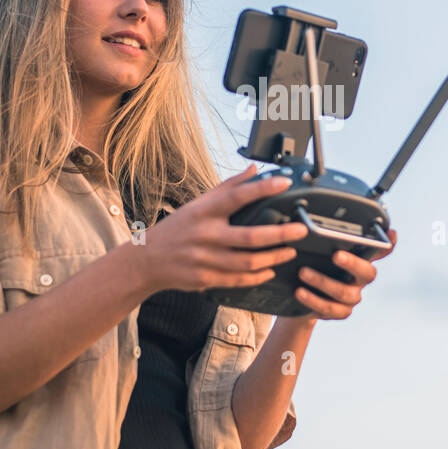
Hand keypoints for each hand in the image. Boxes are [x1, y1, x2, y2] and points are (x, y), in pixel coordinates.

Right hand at [137, 163, 309, 292]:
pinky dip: (258, 276)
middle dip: (280, 233)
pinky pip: (238, 279)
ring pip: (248, 261)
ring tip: (291, 251)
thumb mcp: (198, 203)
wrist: (146, 260)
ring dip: (274, 257)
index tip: (284, 183)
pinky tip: (271, 270)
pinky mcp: (205, 278)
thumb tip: (254, 169)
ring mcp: (205, 259)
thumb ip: (228, 187)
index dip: (262, 189)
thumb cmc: (178, 228)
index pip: (236, 197)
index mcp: (204, 211)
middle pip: (250, 236)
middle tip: (301, 230)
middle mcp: (205, 234)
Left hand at [292, 227, 397, 320]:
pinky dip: (313, 300)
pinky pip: (329, 309)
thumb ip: (324, 236)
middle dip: (353, 263)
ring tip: (303, 272)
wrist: (300, 294)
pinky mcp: (340, 312)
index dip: (388, 244)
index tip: (390, 233)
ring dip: (322, 282)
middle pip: (368, 272)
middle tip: (336, 255)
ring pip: (344, 292)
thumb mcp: (317, 249)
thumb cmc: (314, 264)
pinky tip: (300, 292)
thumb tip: (313, 217)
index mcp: (360, 259)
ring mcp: (352, 297)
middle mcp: (361, 279)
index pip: (382, 250)